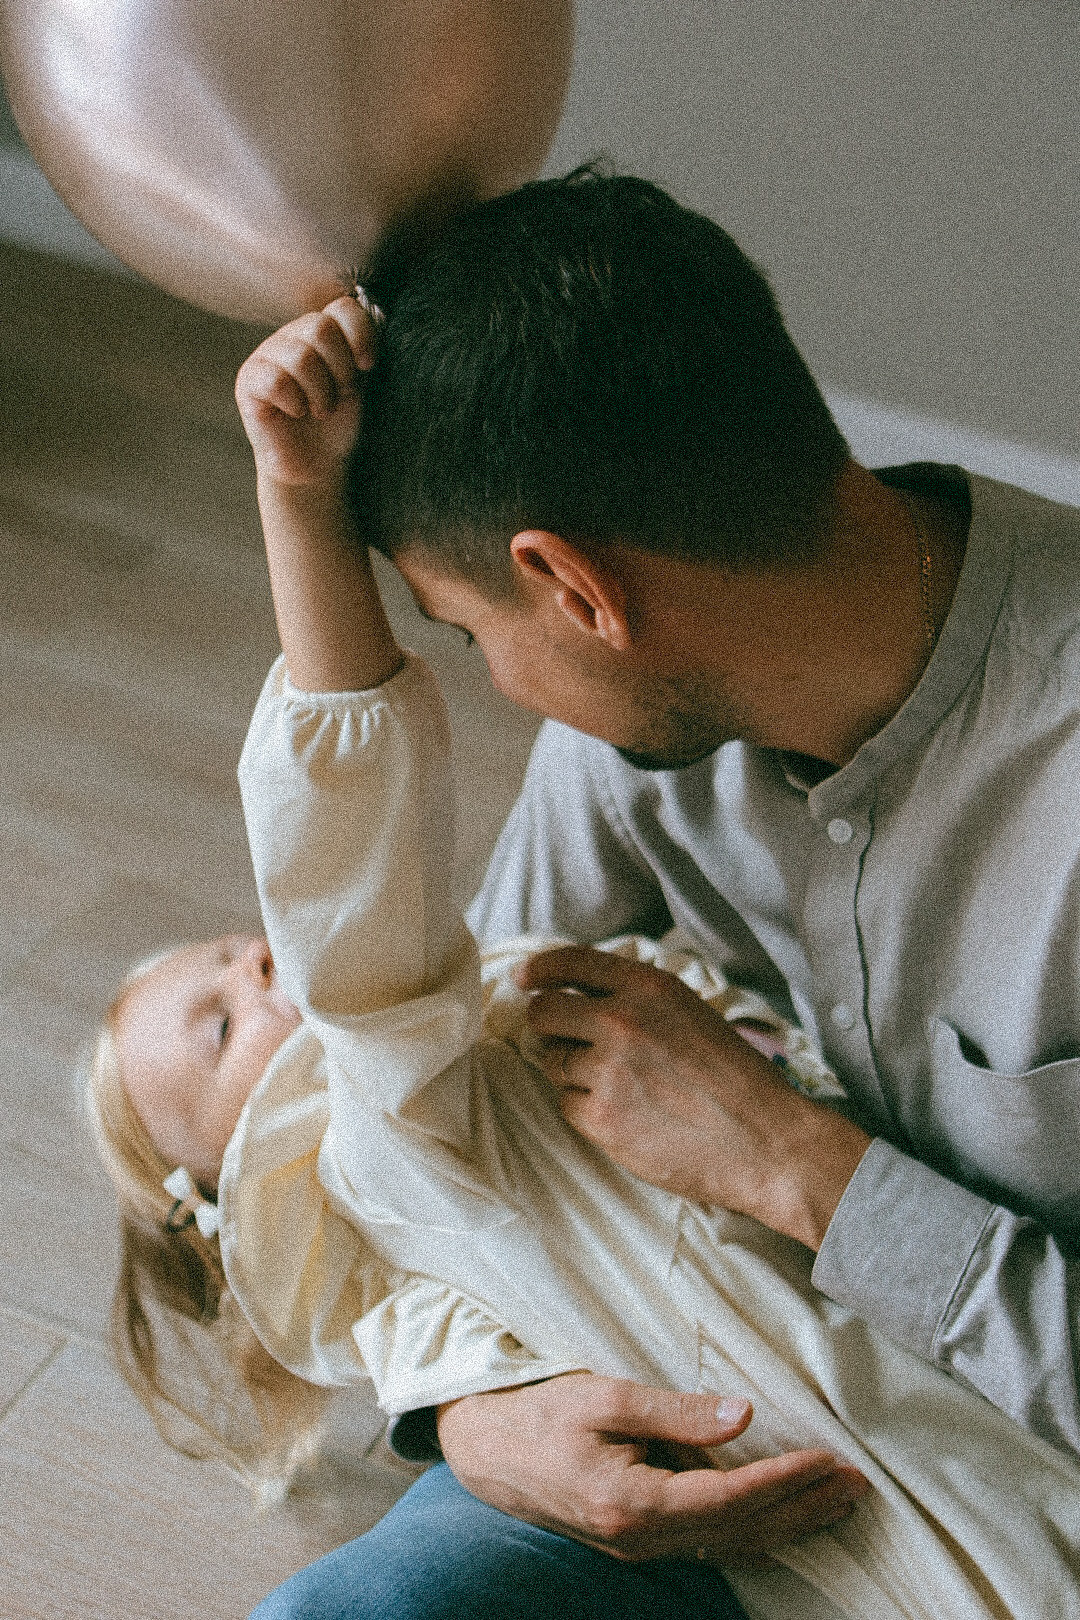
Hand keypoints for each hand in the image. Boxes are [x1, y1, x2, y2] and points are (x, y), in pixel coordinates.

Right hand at [235, 294, 375, 487]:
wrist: (316, 464)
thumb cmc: (339, 422)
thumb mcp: (361, 382)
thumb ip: (364, 348)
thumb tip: (379, 315)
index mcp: (322, 330)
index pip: (343, 308)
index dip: (361, 336)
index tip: (367, 366)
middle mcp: (292, 335)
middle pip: (321, 328)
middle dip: (341, 369)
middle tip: (340, 394)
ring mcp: (266, 355)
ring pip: (300, 357)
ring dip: (321, 392)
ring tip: (321, 410)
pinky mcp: (248, 382)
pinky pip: (275, 380)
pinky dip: (295, 402)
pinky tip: (296, 413)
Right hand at [437, 1373, 868, 1565]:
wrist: (489, 1451)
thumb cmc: (543, 1413)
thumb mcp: (605, 1396)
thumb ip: (676, 1410)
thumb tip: (745, 1415)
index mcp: (633, 1502)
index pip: (730, 1498)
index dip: (784, 1480)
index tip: (828, 1460)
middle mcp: (642, 1538)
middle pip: (742, 1530)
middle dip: (803, 1508)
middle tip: (857, 1485)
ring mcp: (640, 1547)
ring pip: (731, 1545)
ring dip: (789, 1524)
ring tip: (836, 1503)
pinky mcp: (638, 1541)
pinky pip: (710, 1544)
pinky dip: (754, 1532)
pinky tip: (781, 1523)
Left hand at [518, 947, 869, 1249]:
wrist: (764, 1140)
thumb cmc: (735, 1078)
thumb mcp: (690, 1013)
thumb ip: (638, 1000)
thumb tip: (581, 996)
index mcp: (648, 987)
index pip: (572, 963)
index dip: (541, 970)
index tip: (524, 979)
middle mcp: (621, 1021)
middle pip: (545, 1012)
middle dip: (548, 1024)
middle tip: (566, 1040)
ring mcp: (608, 1070)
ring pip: (553, 1061)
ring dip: (572, 1071)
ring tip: (618, 1085)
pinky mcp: (602, 1117)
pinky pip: (566, 1104)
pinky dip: (585, 1109)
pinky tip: (623, 1114)